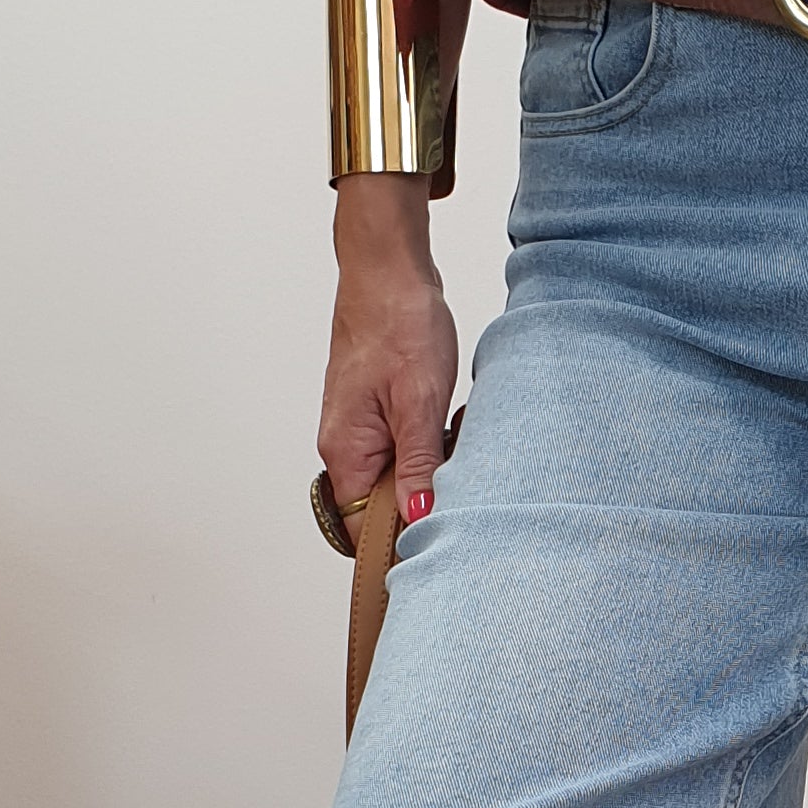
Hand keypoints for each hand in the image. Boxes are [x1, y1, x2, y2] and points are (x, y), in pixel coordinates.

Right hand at [320, 179, 459, 519]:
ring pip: (401, 477)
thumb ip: (419, 464)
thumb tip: (420, 517)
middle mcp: (345, 447)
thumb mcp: (419, 400)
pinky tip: (452, 419)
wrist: (388, 269)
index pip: (364, 529)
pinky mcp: (378, 415)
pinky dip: (434, 443)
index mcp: (346, 451)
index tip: (444, 531)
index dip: (402, 538)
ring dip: (435, 467)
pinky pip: (406, 449)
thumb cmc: (399, 323)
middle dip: (428, 497)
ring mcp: (361, 431)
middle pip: (384, 508)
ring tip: (456, 434)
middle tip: (462, 470)